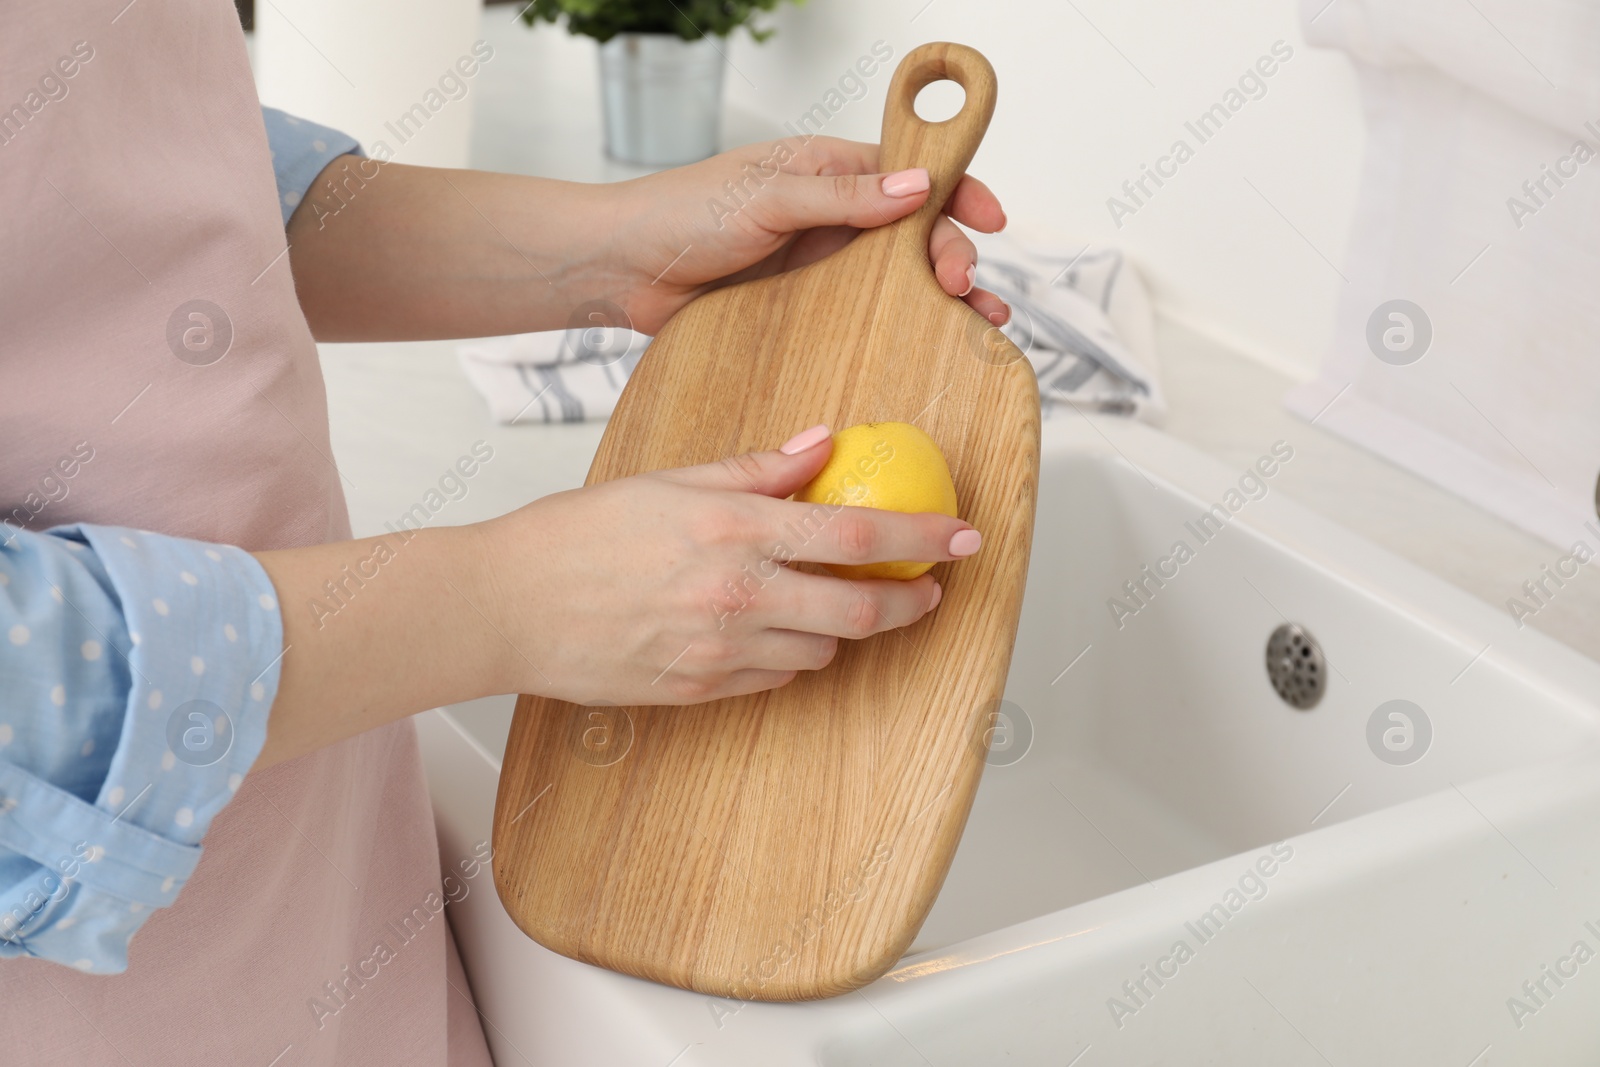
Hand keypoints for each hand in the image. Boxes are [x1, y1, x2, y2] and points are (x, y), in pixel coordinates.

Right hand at [252, 426, 982, 767]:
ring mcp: (720, 651)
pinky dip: (795, 656)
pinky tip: (779, 632)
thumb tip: (822, 444)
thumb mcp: (671, 480)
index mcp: (733, 529)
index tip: (963, 536)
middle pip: (859, 610)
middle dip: (909, 602)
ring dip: (847, 629)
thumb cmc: (577, 535)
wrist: (507, 605)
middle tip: (928, 590)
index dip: (922, 537)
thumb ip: (757, 468)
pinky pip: (776, 679)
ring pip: (823, 650)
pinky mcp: (701, 691)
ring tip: (840, 604)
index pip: (855, 535)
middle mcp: (737, 595)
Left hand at [601, 136, 1010, 334]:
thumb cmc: (681, 215)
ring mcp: (819, 262)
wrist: (622, 269)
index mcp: (827, 169)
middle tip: (963, 289)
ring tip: (978, 322)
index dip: (957, 191)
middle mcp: (832, 213)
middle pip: (914, 232)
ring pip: (896, 277)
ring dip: (939, 297)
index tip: (991, 219)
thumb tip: (916, 190)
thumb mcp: (767, 197)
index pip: (910, 172)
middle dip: (952, 255)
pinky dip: (897, 326)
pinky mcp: (803, 306)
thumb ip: (842, 198)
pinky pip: (860, 315)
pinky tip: (923, 344)